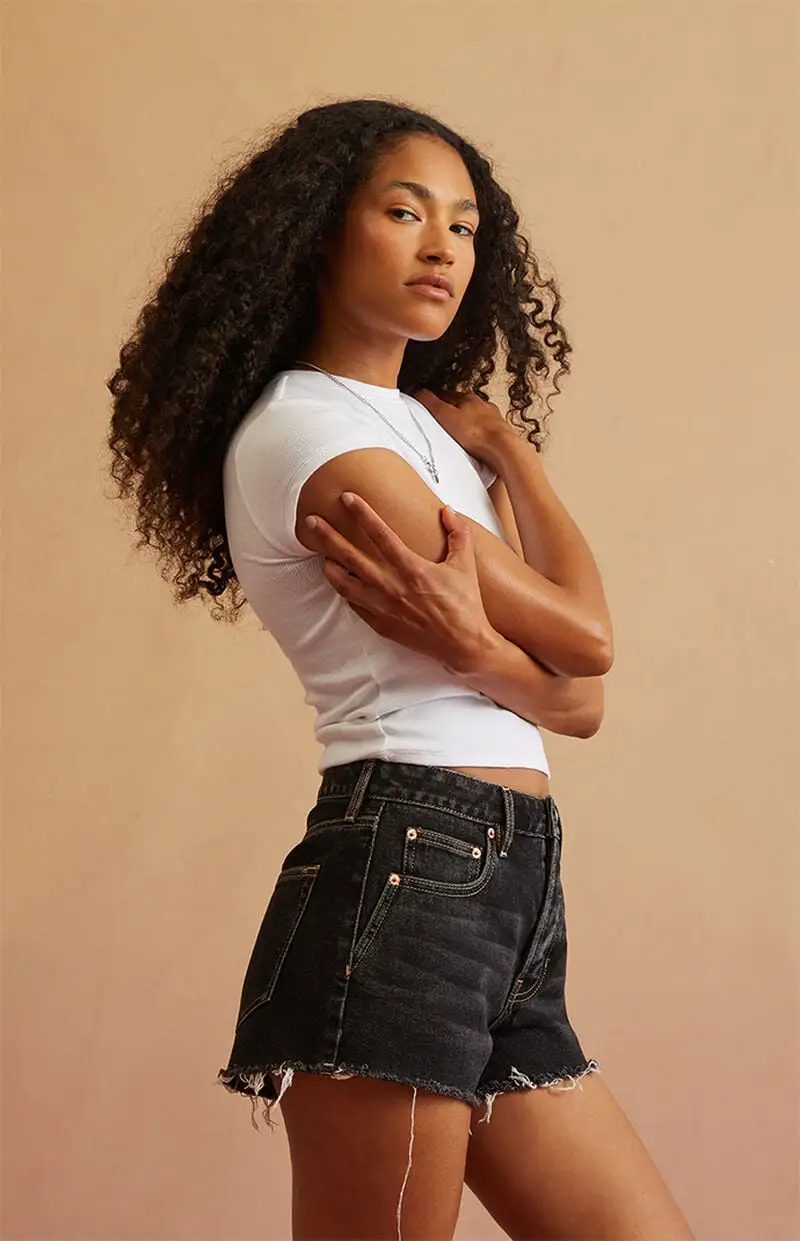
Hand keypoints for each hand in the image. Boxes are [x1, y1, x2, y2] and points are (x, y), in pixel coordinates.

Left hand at [305, 492, 493, 674]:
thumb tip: (448, 511)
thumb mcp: (465, 565)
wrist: (463, 644)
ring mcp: (382, 607)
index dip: (361, 513)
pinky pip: (354, 605)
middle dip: (328, 537)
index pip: (379, 533)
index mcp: (410, 568)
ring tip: (323, 556)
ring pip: (343, 584)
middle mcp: (390, 586)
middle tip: (311, 522)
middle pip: (350, 557)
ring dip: (330, 567)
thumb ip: (457, 534)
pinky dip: (345, 592)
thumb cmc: (465, 603)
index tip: (347, 497)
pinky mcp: (379, 624)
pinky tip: (342, 584)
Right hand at [412, 387, 512, 461]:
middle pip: (462, 405)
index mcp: (467, 398)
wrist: (503, 448)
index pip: (446, 394)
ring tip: (457, 431)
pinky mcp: (499, 433)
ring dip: (467, 422)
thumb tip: (418, 391)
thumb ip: (430, 403)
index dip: (434, 400)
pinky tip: (474, 442)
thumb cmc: (475, 433)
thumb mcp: (445, 415)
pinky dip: (477, 434)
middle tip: (441, 418)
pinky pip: (484, 431)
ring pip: (475, 417)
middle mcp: (482, 405)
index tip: (427, 404)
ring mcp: (492, 419)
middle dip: (452, 410)